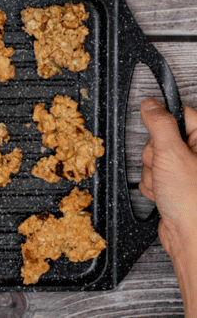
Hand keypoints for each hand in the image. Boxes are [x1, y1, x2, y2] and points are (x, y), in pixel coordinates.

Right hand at [139, 98, 196, 316]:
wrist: (191, 237)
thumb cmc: (192, 202)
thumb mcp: (171, 154)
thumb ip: (159, 124)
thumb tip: (151, 104)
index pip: (180, 114)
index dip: (163, 122)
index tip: (156, 131)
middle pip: (161, 137)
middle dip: (154, 154)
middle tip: (164, 167)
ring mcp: (186, 170)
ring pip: (154, 158)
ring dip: (152, 172)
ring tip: (166, 185)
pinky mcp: (175, 184)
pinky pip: (152, 175)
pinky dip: (152, 185)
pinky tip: (164, 194)